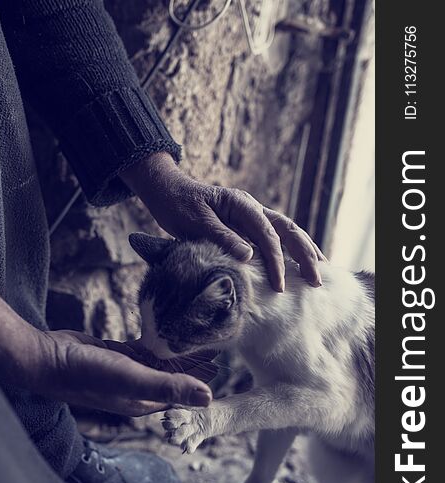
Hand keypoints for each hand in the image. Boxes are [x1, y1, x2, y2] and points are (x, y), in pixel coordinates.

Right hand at [0, 272, 215, 416]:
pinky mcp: (116, 355)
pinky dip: (158, 341)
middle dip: (195, 362)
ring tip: (199, 332)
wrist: (46, 359)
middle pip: (174, 376)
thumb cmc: (87, 374)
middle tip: (217, 340)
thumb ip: (169, 388)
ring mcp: (126, 373)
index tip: (223, 361)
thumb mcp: (132, 380)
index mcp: (145, 401)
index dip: (203, 379)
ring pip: (160, 361)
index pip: (182, 393)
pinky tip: (169, 328)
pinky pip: (143, 349)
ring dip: (178, 350)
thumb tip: (209, 398)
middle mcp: (137, 390)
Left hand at [121, 153, 326, 291]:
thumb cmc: (178, 205)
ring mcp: (252, 216)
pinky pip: (275, 238)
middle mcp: (253, 208)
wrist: (167, 192)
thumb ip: (222, 237)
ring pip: (287, 232)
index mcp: (242, 204)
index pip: (267, 235)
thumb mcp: (196, 222)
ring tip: (321, 272)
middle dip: (305, 255)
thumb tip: (249, 256)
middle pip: (288, 230)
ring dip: (305, 251)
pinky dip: (290, 251)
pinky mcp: (247, 226)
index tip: (280, 285)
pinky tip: (299, 265)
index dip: (276, 261)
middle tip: (317, 281)